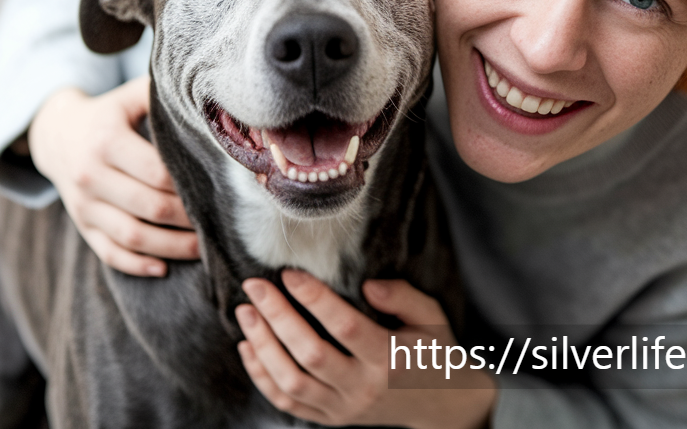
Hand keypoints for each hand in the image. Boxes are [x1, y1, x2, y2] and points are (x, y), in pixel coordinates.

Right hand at [28, 76, 198, 275]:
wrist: (55, 133)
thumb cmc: (108, 114)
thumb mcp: (129, 96)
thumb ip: (163, 95)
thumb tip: (211, 97)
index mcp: (106, 141)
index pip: (157, 172)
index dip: (189, 185)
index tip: (218, 189)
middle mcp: (90, 175)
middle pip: (150, 207)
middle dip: (188, 218)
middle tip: (220, 220)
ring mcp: (83, 205)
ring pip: (131, 236)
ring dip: (171, 247)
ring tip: (202, 248)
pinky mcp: (81, 225)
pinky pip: (108, 252)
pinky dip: (136, 265)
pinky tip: (162, 268)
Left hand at [235, 271, 494, 428]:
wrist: (440, 403)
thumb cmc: (432, 350)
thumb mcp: (432, 316)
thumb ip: (404, 296)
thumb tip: (367, 285)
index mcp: (390, 359)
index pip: (345, 326)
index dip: (315, 299)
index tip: (289, 273)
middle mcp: (364, 387)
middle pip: (310, 353)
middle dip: (276, 317)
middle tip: (255, 286)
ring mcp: (344, 408)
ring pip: (291, 381)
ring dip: (262, 346)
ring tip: (246, 312)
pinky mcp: (331, 418)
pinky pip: (288, 402)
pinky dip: (262, 377)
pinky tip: (248, 347)